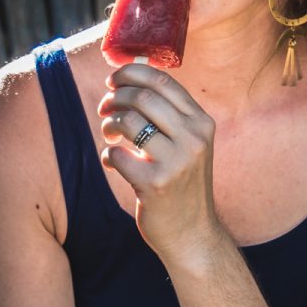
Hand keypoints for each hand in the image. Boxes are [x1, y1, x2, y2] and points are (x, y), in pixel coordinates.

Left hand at [97, 63, 222, 263]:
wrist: (192, 233)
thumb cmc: (182, 182)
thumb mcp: (189, 143)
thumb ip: (168, 113)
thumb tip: (129, 77)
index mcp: (202, 123)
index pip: (164, 82)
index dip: (132, 73)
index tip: (115, 79)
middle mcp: (193, 138)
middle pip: (142, 97)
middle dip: (115, 97)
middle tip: (104, 108)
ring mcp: (176, 161)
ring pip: (127, 121)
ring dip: (109, 124)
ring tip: (109, 135)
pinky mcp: (155, 184)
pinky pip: (115, 155)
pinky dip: (108, 156)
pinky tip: (114, 164)